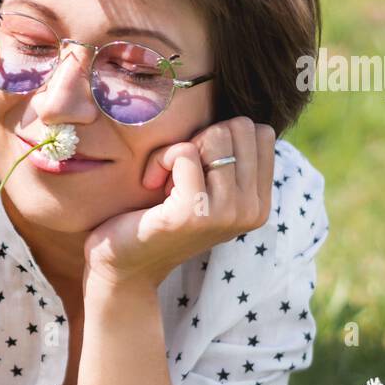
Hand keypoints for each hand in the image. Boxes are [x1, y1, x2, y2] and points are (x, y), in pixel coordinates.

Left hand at [83, 117, 275, 292]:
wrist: (125, 264)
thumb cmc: (159, 216)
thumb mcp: (207, 187)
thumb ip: (230, 160)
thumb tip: (242, 120)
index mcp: (260, 203)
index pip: (260, 133)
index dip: (222, 137)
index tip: (197, 166)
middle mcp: (251, 210)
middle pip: (240, 128)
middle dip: (203, 138)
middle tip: (179, 172)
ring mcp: (226, 213)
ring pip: (216, 135)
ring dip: (179, 150)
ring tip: (164, 181)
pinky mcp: (193, 212)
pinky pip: (183, 152)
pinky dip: (159, 160)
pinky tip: (150, 184)